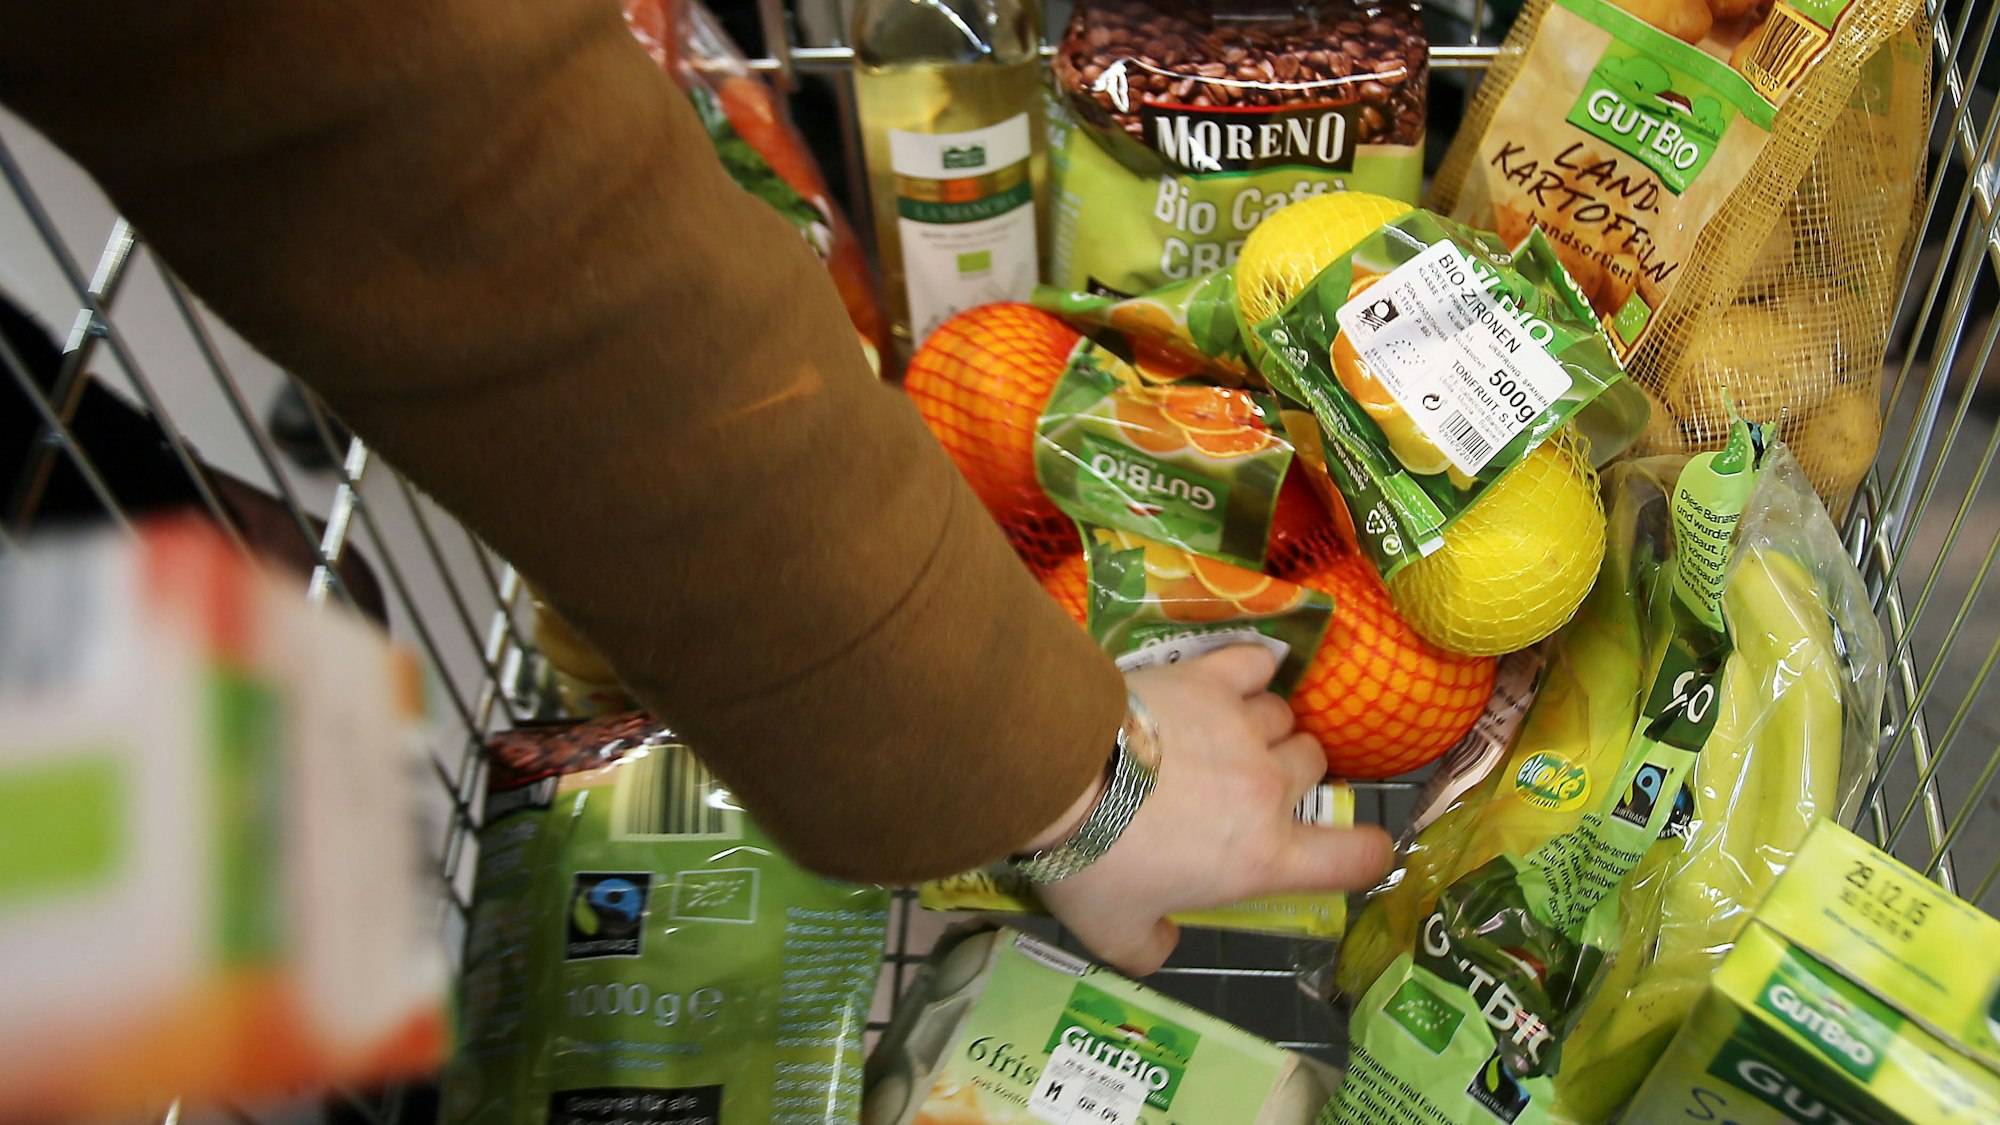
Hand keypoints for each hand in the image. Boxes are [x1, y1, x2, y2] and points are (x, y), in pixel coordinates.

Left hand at [1033, 646, 1392, 975]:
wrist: (1059, 774)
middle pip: (1314, 767)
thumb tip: (1163, 943)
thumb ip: (1149, 948)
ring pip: (1283, 717)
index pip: (1355, 857)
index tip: (1353, 850)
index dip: (1367, 853)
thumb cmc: (1093, 861)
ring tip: (1222, 736)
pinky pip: (1254, 663)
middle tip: (1243, 787)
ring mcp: (1243, 728)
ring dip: (1263, 726)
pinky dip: (1250, 668)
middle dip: (1289, 776)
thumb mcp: (1115, 933)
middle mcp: (1269, 789)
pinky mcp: (1209, 680)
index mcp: (1263, 858)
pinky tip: (1232, 678)